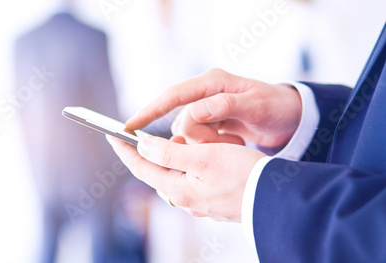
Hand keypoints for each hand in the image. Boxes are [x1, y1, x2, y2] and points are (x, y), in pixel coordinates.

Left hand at [107, 134, 265, 221]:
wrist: (277, 198)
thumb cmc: (243, 174)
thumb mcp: (203, 157)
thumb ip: (168, 153)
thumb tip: (141, 146)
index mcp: (178, 188)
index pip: (142, 167)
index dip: (126, 150)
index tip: (113, 136)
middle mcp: (185, 200)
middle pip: (161, 171)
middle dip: (162, 152)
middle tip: (174, 137)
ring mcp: (200, 204)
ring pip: (180, 174)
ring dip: (185, 157)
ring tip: (207, 145)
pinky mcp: (214, 203)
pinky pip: (197, 180)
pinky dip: (199, 166)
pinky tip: (216, 158)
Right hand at [126, 68, 301, 146]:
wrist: (292, 116)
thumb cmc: (275, 106)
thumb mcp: (254, 104)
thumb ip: (225, 106)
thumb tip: (194, 112)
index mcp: (211, 83)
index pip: (172, 96)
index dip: (149, 111)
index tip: (129, 127)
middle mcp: (205, 95)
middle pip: (181, 122)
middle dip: (196, 139)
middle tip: (227, 139)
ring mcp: (208, 110)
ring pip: (188, 135)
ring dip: (207, 145)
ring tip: (237, 140)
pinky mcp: (212, 124)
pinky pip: (199, 140)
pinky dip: (212, 147)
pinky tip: (234, 141)